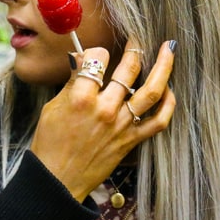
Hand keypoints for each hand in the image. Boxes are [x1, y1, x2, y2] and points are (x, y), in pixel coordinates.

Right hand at [30, 40, 176, 200]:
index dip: (96, 51)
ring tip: (168, 50)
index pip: (97, 58)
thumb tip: (81, 59)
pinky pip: (159, 121)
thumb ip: (72, 82)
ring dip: (163, 66)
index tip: (95, 54)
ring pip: (152, 90)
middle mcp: (105, 109)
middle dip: (135, 48)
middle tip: (138, 38)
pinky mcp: (131, 140)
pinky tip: (169, 90)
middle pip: (129, 68)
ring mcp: (122, 125)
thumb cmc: (49, 144)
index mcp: (81, 98)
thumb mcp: (53, 107)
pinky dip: (168, 104)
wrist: (57, 180)